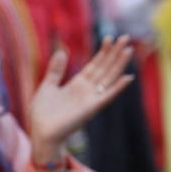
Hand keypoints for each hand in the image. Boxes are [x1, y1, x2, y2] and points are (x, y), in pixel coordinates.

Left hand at [28, 36, 133, 164]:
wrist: (42, 133)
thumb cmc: (43, 114)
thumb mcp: (47, 86)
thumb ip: (55, 70)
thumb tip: (61, 51)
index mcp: (77, 84)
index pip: (94, 65)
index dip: (102, 52)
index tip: (109, 38)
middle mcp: (87, 90)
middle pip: (104, 68)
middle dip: (114, 53)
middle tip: (125, 37)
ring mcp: (91, 98)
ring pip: (108, 78)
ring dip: (119, 64)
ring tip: (128, 50)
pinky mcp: (91, 108)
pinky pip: (107, 96)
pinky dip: (118, 88)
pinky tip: (128, 77)